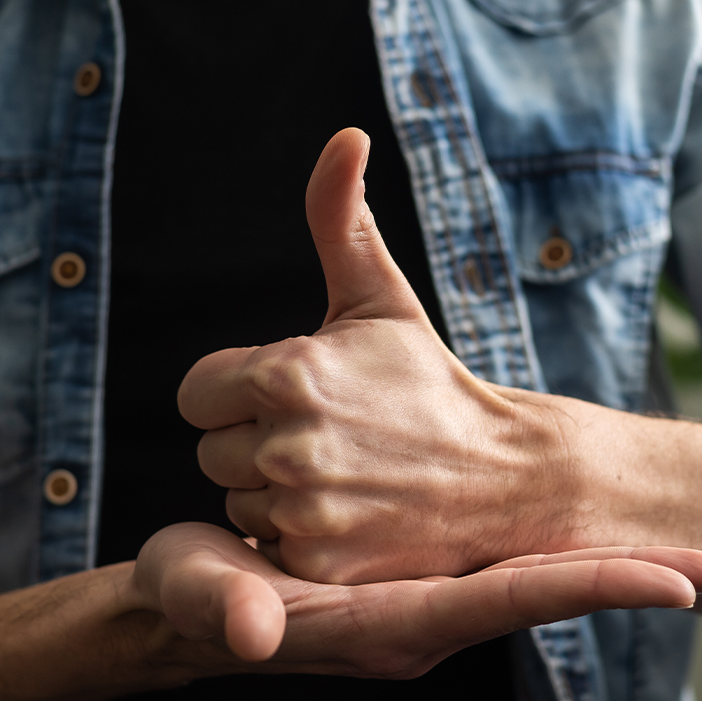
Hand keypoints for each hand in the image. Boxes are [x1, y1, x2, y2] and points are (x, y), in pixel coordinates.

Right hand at [131, 522, 701, 672]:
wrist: (189, 604)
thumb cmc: (192, 600)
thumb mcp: (201, 596)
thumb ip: (227, 611)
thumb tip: (256, 631)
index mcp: (391, 623)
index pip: (510, 604)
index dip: (590, 588)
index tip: (675, 583)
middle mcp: (424, 618)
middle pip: (544, 593)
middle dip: (627, 580)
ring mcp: (426, 598)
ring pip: (532, 578)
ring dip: (602, 563)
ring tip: (685, 548)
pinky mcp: (418, 573)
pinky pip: (504, 563)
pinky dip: (555, 551)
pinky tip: (588, 527)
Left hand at [180, 127, 586, 583]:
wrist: (505, 477)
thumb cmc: (428, 383)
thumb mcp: (379, 299)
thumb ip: (340, 217)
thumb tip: (346, 136)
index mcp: (289, 372)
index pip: (196, 393)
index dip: (235, 394)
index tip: (288, 396)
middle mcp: (289, 444)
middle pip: (211, 452)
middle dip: (254, 443)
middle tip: (328, 438)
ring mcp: (305, 511)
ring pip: (237, 501)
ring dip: (274, 494)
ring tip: (342, 477)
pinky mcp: (318, 564)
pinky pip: (264, 548)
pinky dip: (296, 540)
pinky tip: (348, 518)